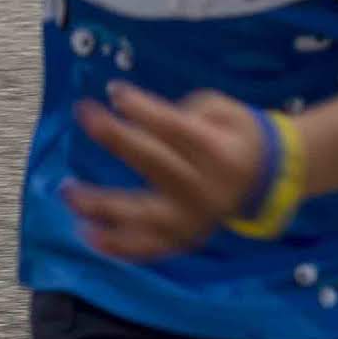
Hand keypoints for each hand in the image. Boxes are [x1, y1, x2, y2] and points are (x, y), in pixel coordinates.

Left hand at [70, 86, 272, 261]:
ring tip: (69, 191)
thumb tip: (141, 119)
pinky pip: (149, 247)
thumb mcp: (226, 112)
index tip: (114, 91)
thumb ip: (187, 112)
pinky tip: (90, 235)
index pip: (174, 128)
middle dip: (117, 137)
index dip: (143, 108)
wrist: (268, 180)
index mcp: (220, 154)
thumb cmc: (238, 137)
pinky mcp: (186, 239)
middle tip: (87, 115)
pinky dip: (119, 245)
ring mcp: (195, 220)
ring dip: (103, 204)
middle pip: (154, 163)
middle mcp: (207, 190)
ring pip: (144, 214)